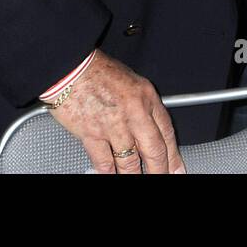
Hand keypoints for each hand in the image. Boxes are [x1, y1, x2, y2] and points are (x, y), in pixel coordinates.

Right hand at [49, 50, 182, 173]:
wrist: (70, 67)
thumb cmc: (96, 70)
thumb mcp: (130, 80)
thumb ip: (141, 104)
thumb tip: (148, 127)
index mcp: (146, 96)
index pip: (167, 131)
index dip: (173, 155)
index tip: (176, 169)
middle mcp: (134, 111)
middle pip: (154, 150)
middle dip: (160, 170)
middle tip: (162, 178)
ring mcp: (113, 125)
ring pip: (130, 161)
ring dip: (134, 175)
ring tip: (136, 179)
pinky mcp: (91, 134)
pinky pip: (104, 162)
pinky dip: (109, 172)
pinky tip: (112, 175)